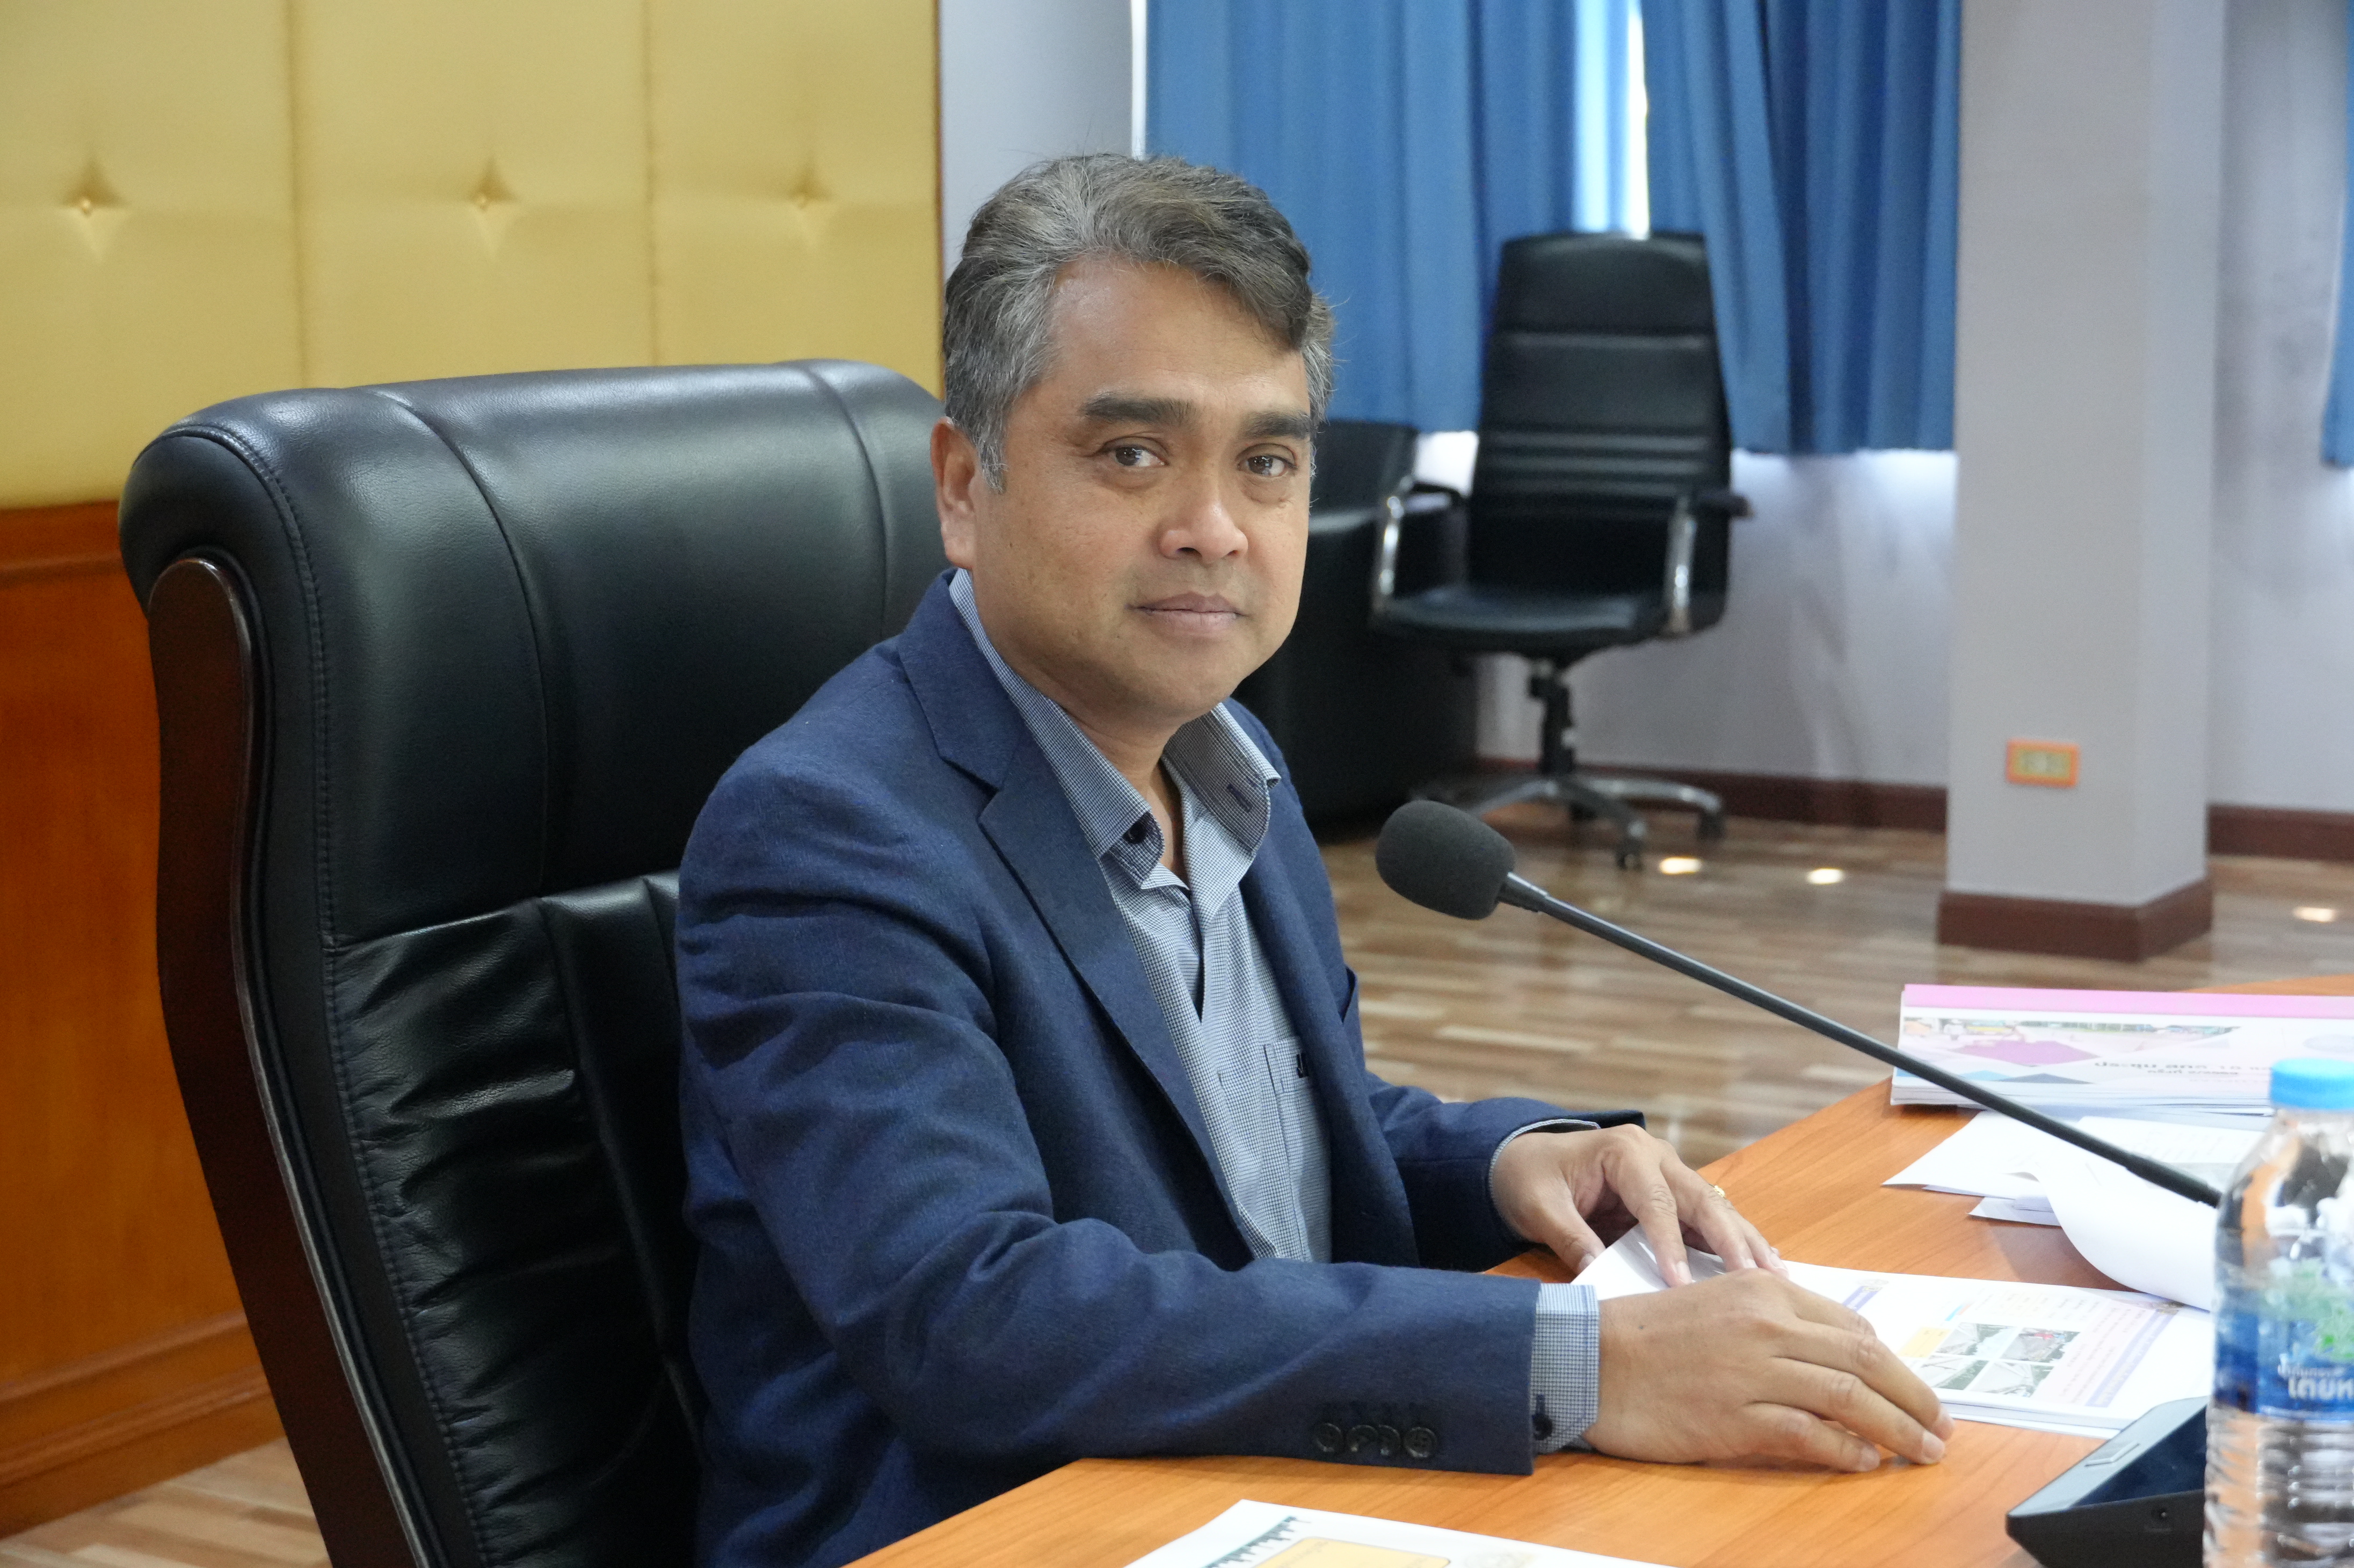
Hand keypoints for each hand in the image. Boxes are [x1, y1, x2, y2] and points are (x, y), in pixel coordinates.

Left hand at [1491, 1123, 1777, 1283]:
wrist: (1526, 1163)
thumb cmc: (1530, 1180)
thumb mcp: (1538, 1207)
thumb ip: (1569, 1238)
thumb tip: (1599, 1275)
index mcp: (1623, 1152)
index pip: (1655, 1202)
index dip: (1671, 1244)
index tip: (1683, 1284)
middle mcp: (1656, 1157)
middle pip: (1702, 1200)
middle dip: (1731, 1241)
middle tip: (1759, 1281)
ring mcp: (1670, 1174)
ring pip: (1716, 1209)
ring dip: (1746, 1243)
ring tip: (1779, 1279)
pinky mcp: (1675, 1197)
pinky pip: (1710, 1221)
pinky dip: (1736, 1245)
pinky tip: (1764, 1271)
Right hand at [1582, 1268, 1955, 1470]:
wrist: (1588, 1358)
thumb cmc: (1648, 1334)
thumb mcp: (1717, 1303)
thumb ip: (1775, 1322)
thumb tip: (1837, 1356)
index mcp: (1763, 1289)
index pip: (1852, 1328)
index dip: (1894, 1364)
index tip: (1914, 1390)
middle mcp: (1766, 1325)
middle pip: (1866, 1362)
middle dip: (1916, 1398)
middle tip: (1942, 1427)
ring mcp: (1753, 1372)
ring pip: (1850, 1399)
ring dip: (1899, 1429)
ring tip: (1923, 1451)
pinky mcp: (1735, 1418)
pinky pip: (1810, 1436)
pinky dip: (1846, 1451)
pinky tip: (1864, 1462)